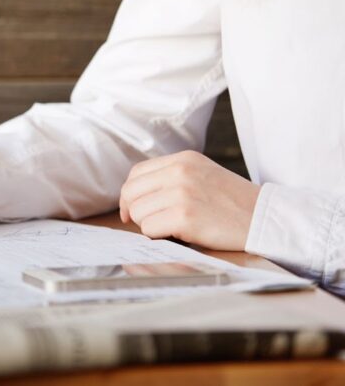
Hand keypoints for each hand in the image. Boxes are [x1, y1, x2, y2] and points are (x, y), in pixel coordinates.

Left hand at [119, 151, 259, 250]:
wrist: (265, 219)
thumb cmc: (233, 203)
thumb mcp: (202, 175)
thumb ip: (172, 177)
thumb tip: (135, 196)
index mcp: (183, 159)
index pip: (136, 173)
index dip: (130, 194)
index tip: (132, 209)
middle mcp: (179, 171)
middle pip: (131, 192)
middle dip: (135, 211)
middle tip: (149, 223)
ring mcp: (181, 193)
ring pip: (138, 212)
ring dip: (150, 225)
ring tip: (173, 228)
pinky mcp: (184, 217)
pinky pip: (149, 229)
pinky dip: (158, 236)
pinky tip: (178, 234)